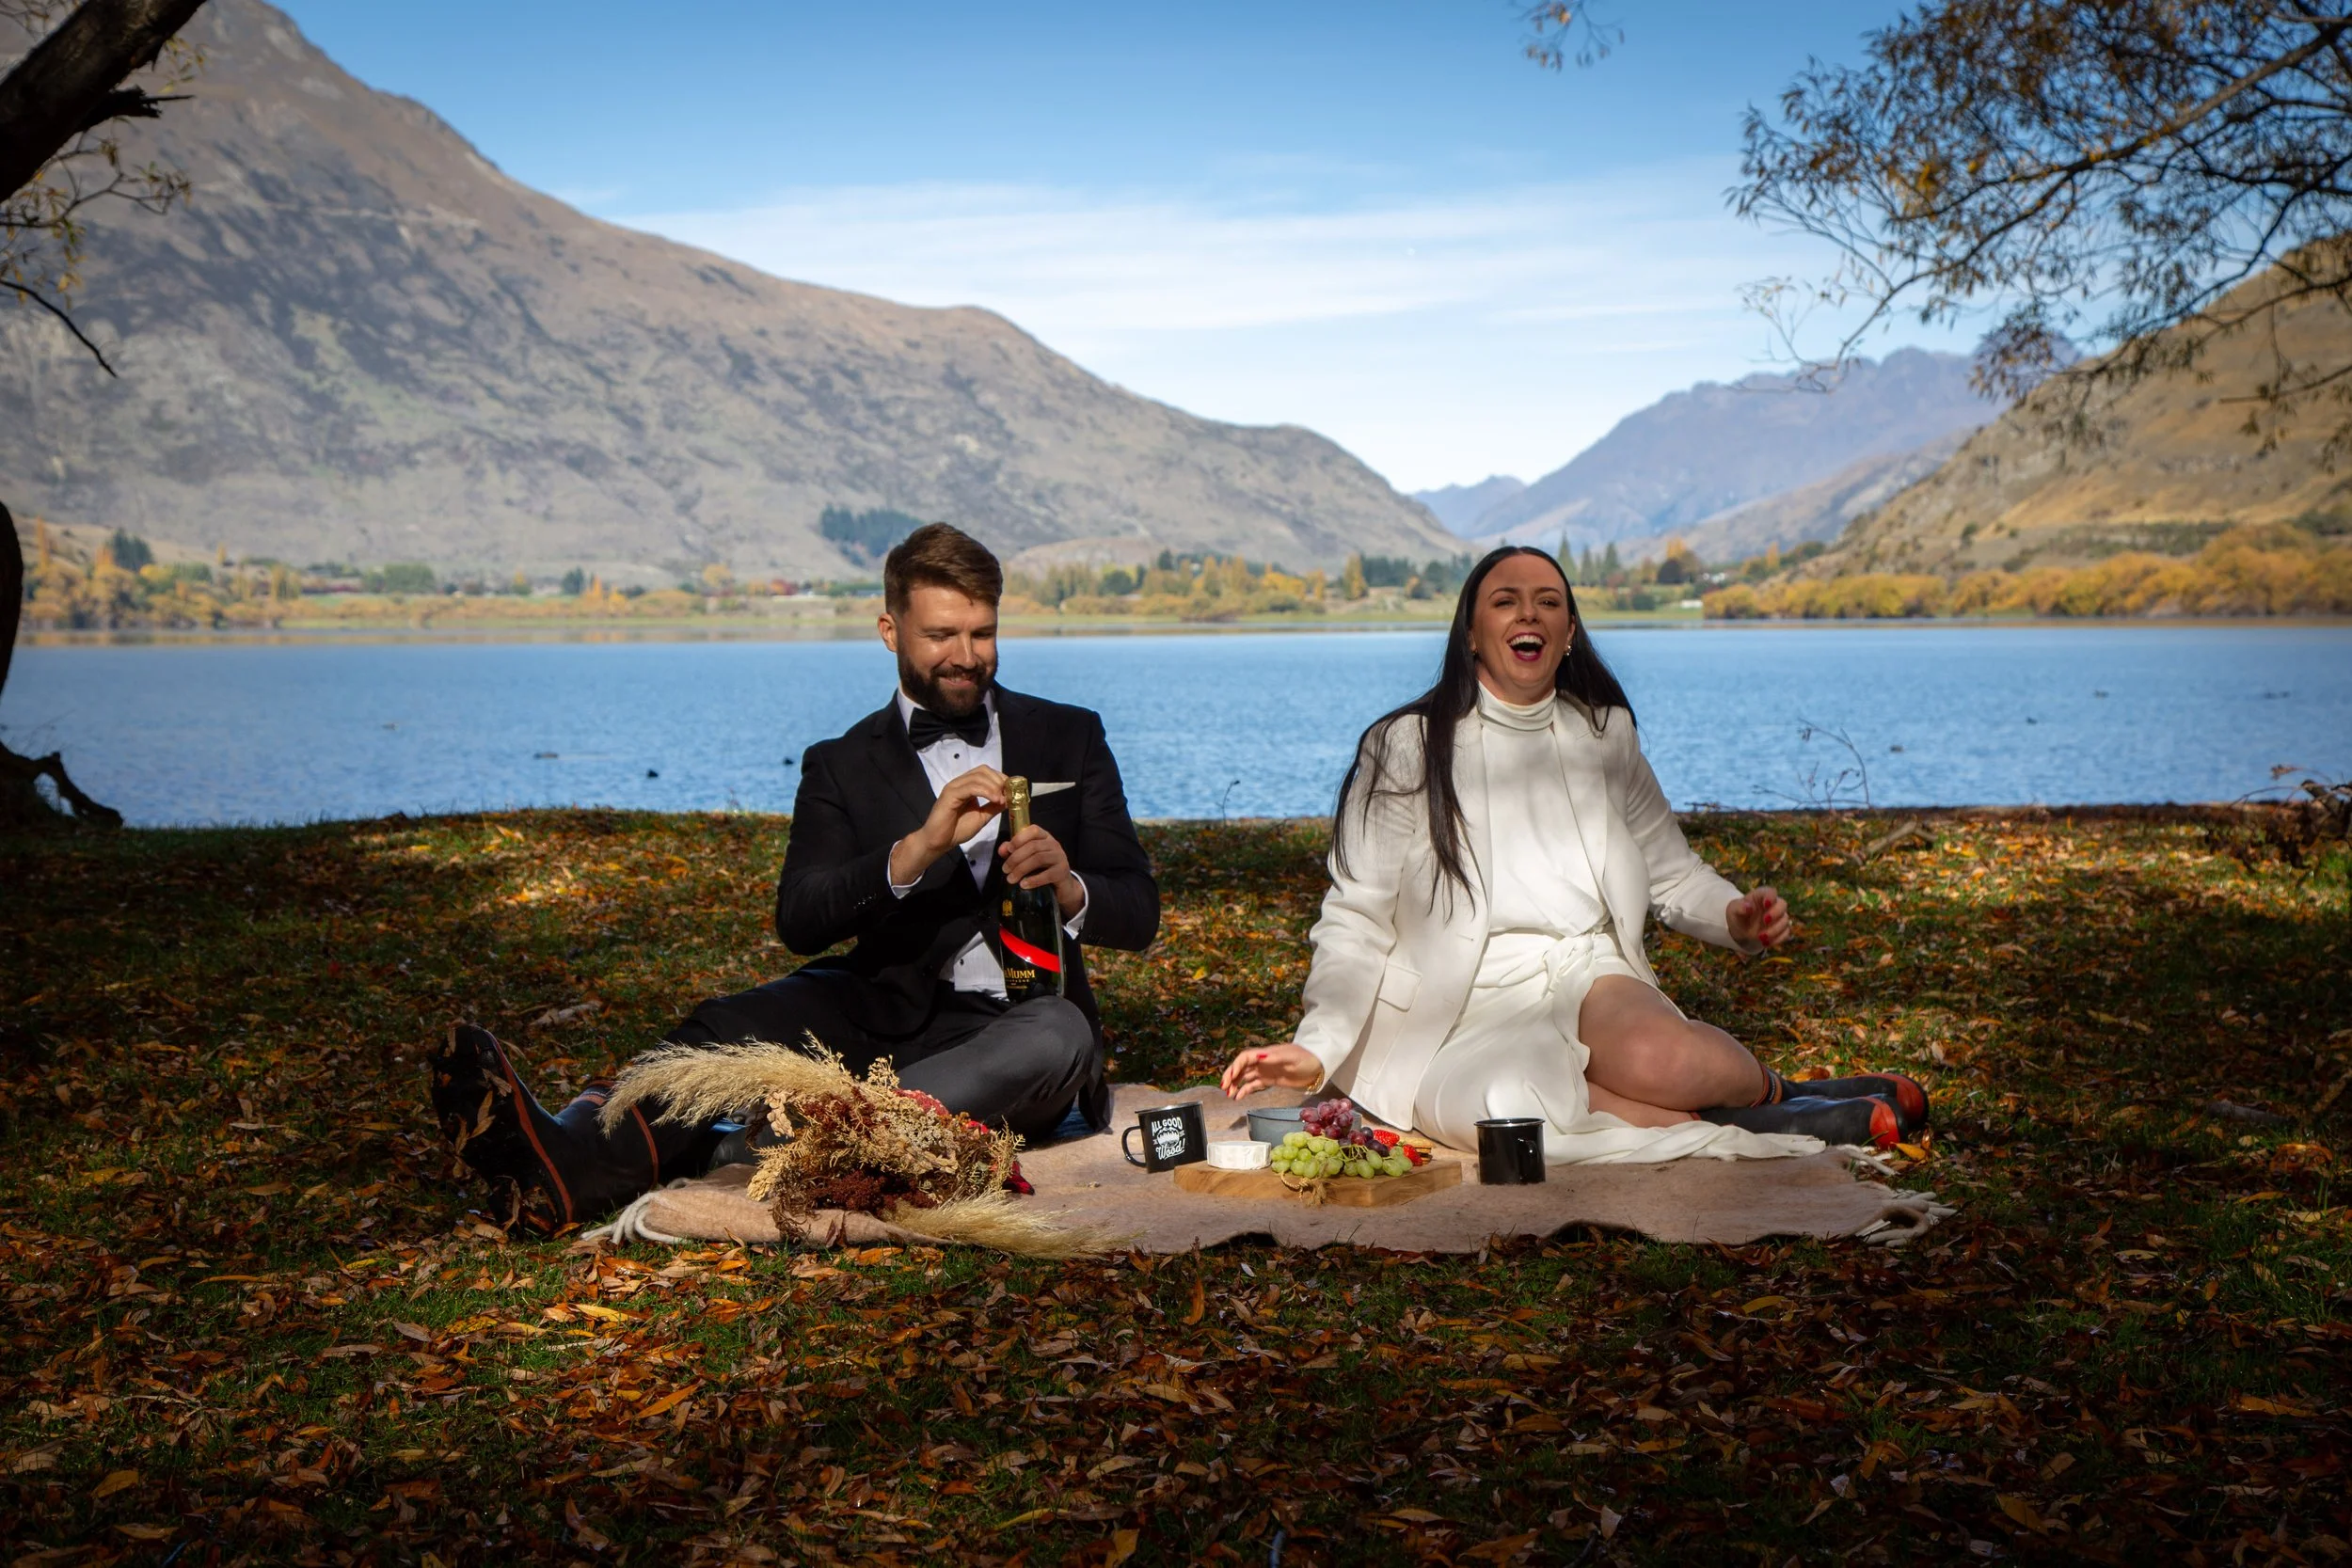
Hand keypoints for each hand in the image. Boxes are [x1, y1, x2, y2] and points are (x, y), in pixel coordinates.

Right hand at [889, 764, 1006, 885]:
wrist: (939, 842)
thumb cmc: (957, 830)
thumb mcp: (981, 817)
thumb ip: (993, 807)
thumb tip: (1008, 799)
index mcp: (967, 786)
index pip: (985, 773)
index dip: (1000, 778)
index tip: (1012, 791)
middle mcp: (960, 783)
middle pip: (983, 770)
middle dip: (999, 780)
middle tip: (1008, 794)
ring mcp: (954, 786)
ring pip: (978, 776)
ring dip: (994, 786)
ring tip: (1002, 799)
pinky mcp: (950, 793)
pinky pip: (971, 787)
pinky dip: (986, 791)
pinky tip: (995, 799)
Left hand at [999, 823, 1083, 917]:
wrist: (1062, 885)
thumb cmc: (1042, 868)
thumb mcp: (1027, 857)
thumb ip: (1013, 851)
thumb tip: (1002, 850)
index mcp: (1045, 837)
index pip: (1033, 830)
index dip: (1019, 838)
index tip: (1008, 850)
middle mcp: (1054, 844)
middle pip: (1033, 846)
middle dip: (1015, 858)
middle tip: (1005, 870)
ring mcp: (1060, 857)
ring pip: (1038, 859)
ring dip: (1021, 869)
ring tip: (1011, 879)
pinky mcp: (1063, 872)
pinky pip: (1047, 874)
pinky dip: (1033, 880)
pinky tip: (1023, 885)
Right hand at [1220, 1042, 1322, 1098]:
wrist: (1318, 1066)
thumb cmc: (1306, 1058)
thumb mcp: (1292, 1057)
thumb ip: (1275, 1057)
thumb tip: (1259, 1055)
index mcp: (1266, 1054)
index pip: (1245, 1058)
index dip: (1235, 1067)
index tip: (1230, 1078)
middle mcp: (1263, 1062)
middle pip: (1242, 1067)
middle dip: (1231, 1076)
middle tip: (1224, 1088)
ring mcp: (1266, 1071)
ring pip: (1245, 1077)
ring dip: (1236, 1084)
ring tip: (1229, 1095)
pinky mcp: (1270, 1080)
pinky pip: (1254, 1085)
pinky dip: (1245, 1090)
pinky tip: (1238, 1097)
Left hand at [1727, 885, 1792, 948]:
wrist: (1740, 929)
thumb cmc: (1737, 914)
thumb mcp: (1734, 910)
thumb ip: (1740, 907)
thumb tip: (1749, 907)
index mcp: (1761, 896)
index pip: (1771, 892)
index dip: (1771, 896)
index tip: (1766, 904)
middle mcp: (1772, 905)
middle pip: (1783, 904)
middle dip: (1776, 913)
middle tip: (1765, 921)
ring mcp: (1778, 917)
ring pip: (1785, 920)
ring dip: (1775, 930)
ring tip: (1760, 937)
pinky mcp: (1780, 929)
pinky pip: (1786, 933)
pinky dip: (1778, 939)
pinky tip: (1766, 943)